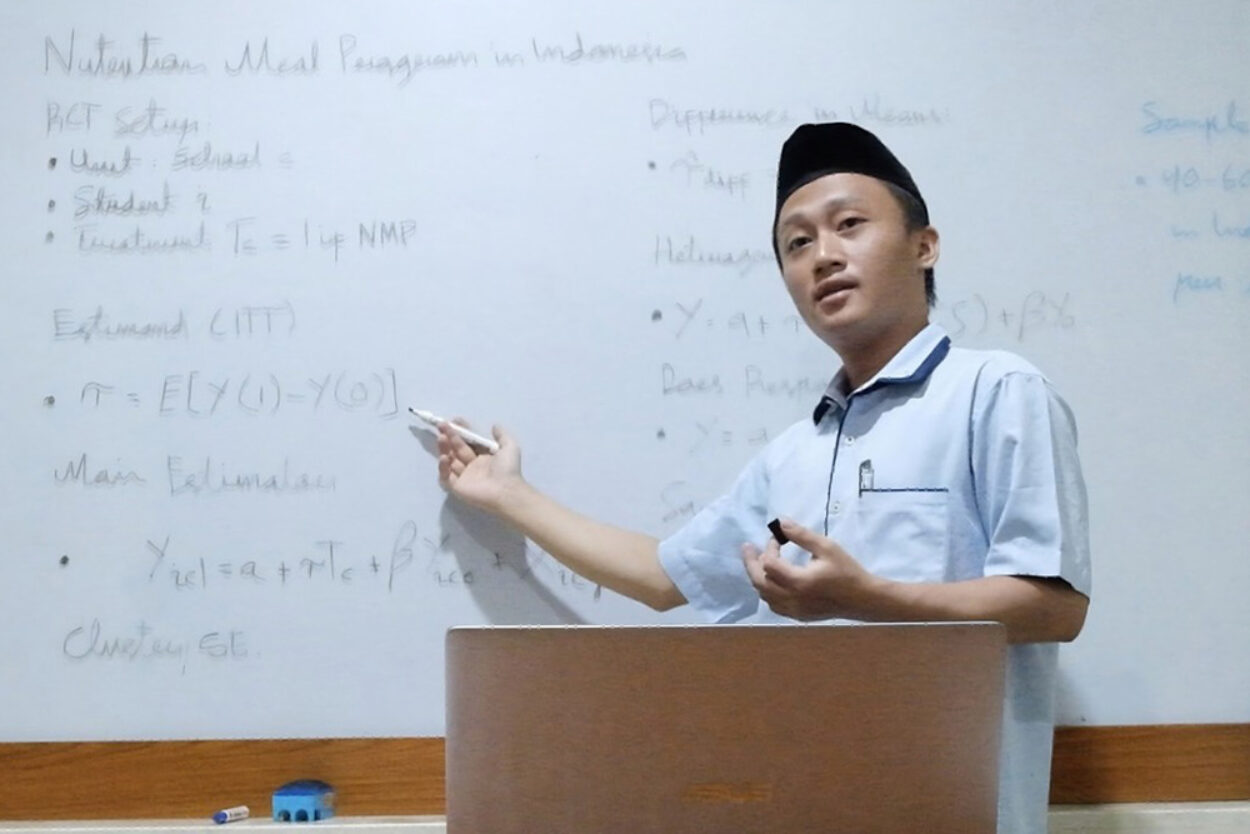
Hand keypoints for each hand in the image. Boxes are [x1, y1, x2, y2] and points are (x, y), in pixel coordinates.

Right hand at [436, 419, 523, 514]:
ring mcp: (464, 476)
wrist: (506, 490)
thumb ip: (502, 435)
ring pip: (450, 460)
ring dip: (444, 448)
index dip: (462, 432)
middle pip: (457, 449)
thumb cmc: (508, 469)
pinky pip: (446, 476)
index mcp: (483, 457)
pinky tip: (444, 457)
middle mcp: (472, 466)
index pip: (468, 442)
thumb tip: (494, 425)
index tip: (456, 421)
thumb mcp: (510, 447)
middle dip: (450, 436)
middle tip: (442, 425)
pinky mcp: (457, 487)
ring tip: (441, 437)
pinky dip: (443, 467)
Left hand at [741, 518, 882, 620]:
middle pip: (759, 582)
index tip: (777, 538)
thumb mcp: (826, 547)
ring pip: (764, 595)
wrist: (863, 599)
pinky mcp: (798, 616)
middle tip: (747, 548)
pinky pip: (774, 605)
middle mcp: (792, 599)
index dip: (769, 547)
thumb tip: (781, 522)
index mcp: (799, 582)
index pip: (769, 564)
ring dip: (758, 577)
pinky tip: (771, 580)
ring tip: (758, 561)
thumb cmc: (847, 571)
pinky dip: (767, 591)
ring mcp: (794, 610)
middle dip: (751, 563)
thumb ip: (801, 535)